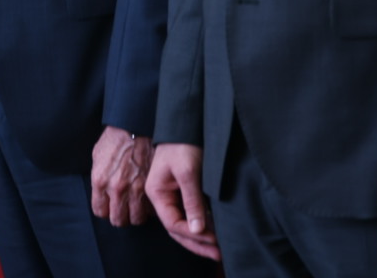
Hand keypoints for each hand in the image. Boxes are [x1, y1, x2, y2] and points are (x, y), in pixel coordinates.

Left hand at [90, 126, 153, 225]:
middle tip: (124, 210)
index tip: (109, 208)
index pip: (100, 211)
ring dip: (136, 215)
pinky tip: (148, 201)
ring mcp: (136, 188)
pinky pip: (150, 208)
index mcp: (100, 181)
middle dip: (121, 216)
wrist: (135, 126)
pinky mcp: (151, 185)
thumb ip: (99, 177)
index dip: (105, 211)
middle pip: (118, 220)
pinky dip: (150, 208)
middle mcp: (117, 188)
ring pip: (136, 219)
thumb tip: (101, 193)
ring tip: (137, 207)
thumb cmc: (115, 140)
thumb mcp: (98, 157)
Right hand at [145, 143, 219, 258]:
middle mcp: (163, 197)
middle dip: (198, 243)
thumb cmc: (183, 144)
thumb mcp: (188, 172)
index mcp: (157, 193)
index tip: (212, 240)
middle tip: (219, 254)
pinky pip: (191, 213)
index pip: (172, 223)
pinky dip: (203, 224)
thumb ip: (192, 201)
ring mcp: (173, 194)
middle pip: (178, 228)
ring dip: (201, 237)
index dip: (191, 234)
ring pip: (185, 223)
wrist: (185, 122)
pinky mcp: (184, 190)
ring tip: (219, 249)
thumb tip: (196, 229)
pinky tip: (215, 232)